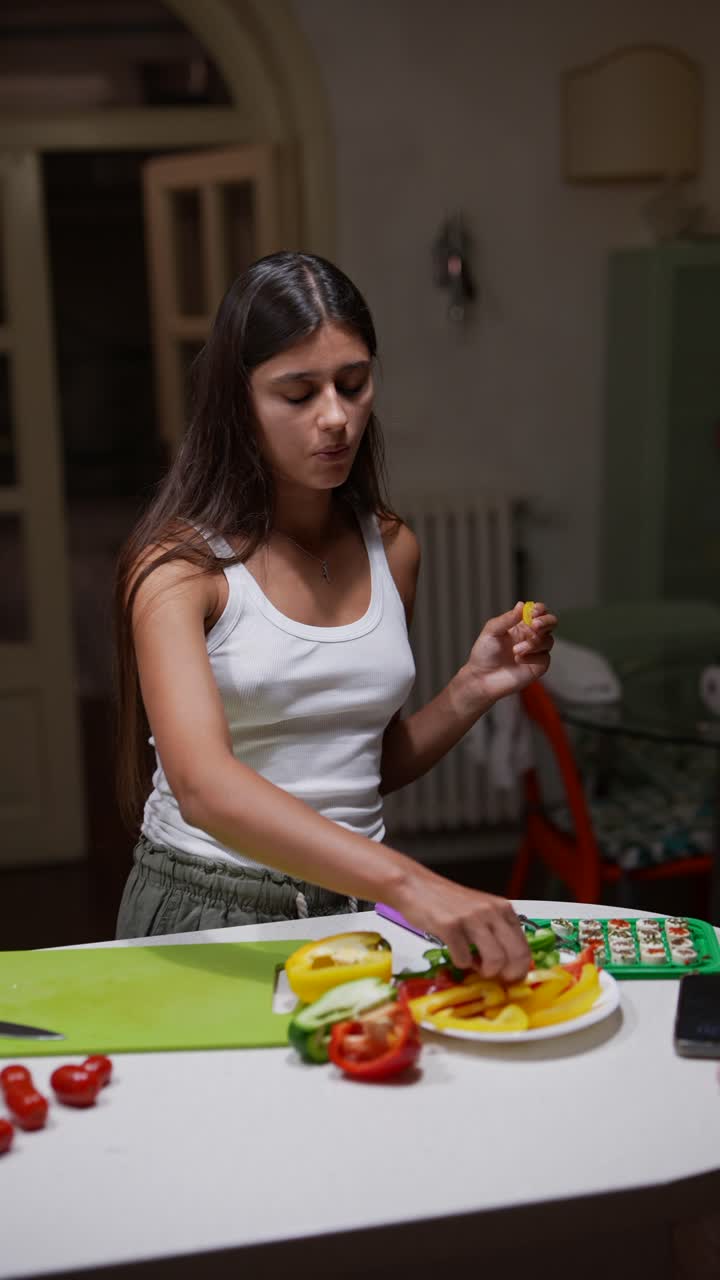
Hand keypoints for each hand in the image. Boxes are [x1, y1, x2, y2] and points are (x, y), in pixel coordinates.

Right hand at [395, 868, 529, 981]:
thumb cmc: (447, 902)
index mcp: (502, 908)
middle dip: (508, 975)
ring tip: (474, 965)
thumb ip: (496, 931)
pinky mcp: (450, 926)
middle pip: (516, 955)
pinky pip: (464, 959)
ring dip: (485, 971)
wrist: (415, 885)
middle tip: (494, 977)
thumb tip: (508, 964)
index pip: (525, 947)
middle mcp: (491, 911)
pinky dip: (460, 963)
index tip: (510, 977)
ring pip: (496, 959)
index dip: (520, 969)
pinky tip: (455, 952)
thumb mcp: (480, 910)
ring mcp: (471, 918)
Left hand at [466, 600, 556, 703]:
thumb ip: (508, 619)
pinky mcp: (539, 665)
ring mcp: (537, 651)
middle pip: (551, 623)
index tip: (533, 612)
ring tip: (515, 651)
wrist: (483, 677)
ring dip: (533, 643)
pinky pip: (545, 657)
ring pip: (548, 640)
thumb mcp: (492, 631)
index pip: (538, 612)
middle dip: (546, 621)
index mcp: (521, 624)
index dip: (539, 609)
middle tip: (534, 626)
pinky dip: (532, 657)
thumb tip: (522, 605)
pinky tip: (518, 660)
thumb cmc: (484, 653)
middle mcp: (531, 636)